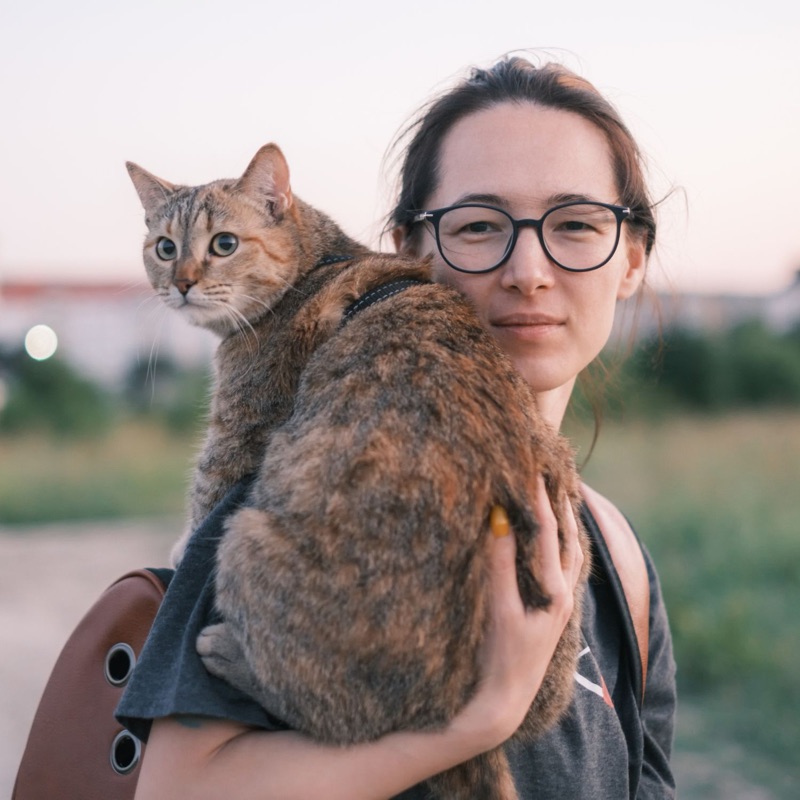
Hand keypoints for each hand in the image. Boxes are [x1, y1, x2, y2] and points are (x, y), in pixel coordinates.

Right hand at [450, 475, 583, 749]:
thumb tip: (499, 521)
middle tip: (555, 475)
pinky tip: (552, 540)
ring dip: (566, 524)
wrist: (506, 701)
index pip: (548, 534)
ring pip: (571, 553)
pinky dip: (560, 544)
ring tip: (560, 499)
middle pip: (569, 539)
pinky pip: (563, 567)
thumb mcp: (498, 609)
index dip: (540, 501)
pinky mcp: (552, 611)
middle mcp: (564, 594)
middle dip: (563, 506)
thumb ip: (500, 565)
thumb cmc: (500, 657)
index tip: (534, 470)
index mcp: (555, 591)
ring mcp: (561, 604)